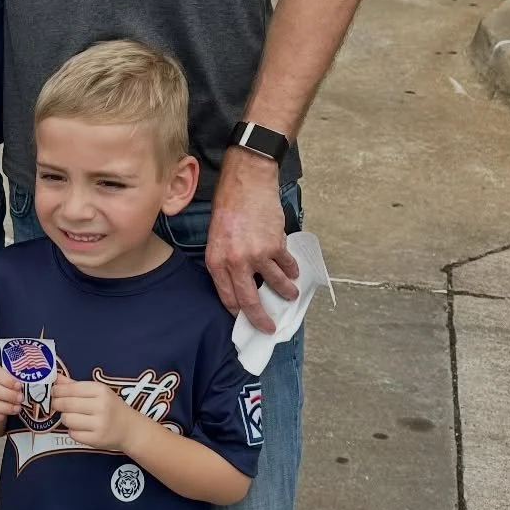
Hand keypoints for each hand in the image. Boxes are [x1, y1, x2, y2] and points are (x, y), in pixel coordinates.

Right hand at [0, 364, 22, 432]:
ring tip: (17, 409)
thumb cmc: (2, 391)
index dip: (6, 379)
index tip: (19, 386)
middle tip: (20, 399)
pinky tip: (4, 416)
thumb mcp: (6, 381)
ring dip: (4, 407)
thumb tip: (23, 386)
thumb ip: (13, 381)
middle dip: (7, 394)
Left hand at [50, 378, 138, 452]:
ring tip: (71, 416)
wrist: (130, 429)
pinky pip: (73, 434)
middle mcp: (101, 406)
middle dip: (57, 404)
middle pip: (67, 404)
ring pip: (68, 419)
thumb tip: (56, 378)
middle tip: (56, 404)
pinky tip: (79, 427)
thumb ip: (75, 385)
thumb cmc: (111, 407)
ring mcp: (99, 424)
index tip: (53, 391)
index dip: (58, 390)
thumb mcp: (98, 392)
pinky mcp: (96, 440)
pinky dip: (72, 430)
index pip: (72, 389)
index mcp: (101, 390)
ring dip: (65, 418)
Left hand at [205, 152, 299, 333]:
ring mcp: (258, 255)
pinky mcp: (276, 245)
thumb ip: (225, 260)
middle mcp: (235, 262)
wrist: (247, 181)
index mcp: (216, 261)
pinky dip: (292, 270)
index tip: (246, 319)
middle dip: (261, 319)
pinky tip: (293, 271)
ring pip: (276, 285)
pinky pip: (287, 266)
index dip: (238, 312)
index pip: (227, 297)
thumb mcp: (216, 236)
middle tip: (270, 327)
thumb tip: (237, 281)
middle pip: (250, 301)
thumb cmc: (228, 205)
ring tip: (290, 295)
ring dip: (286, 293)